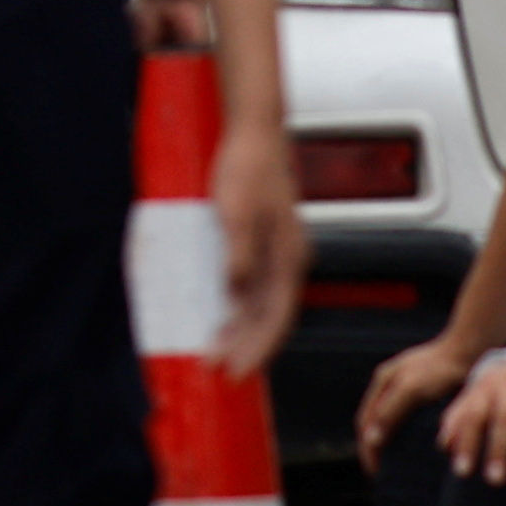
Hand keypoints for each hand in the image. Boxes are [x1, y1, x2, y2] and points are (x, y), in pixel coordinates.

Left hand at [205, 97, 304, 376]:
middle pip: (271, 318)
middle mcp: (288, 262)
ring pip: (262, 306)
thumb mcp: (237, 212)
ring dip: (241, 331)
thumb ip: (239, 255)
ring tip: (216, 353)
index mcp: (289, 258)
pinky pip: (254, 287)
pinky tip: (221, 314)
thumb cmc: (247, 167)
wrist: (254, 133)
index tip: (236, 371)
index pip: (276, 318)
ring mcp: (278, 254)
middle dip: (247, 348)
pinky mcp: (264, 243)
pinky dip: (238, 307)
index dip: (257, 348)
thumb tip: (237, 294)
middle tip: (219, 371)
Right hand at [356, 335, 478, 467]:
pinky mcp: (426, 395)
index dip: (367, 448)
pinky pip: (410, 421)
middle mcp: (391, 385)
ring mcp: (408, 389)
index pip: (365, 422)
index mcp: (382, 382)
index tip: (375, 473)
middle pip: (374, 423)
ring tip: (399, 468)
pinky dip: (407, 438)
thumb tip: (370, 438)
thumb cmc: (441, 368)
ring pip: (392, 423)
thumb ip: (389, 411)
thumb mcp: (411, 388)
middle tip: (383, 476)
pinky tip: (420, 450)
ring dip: (390, 444)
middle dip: (374, 449)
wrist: (471, 350)